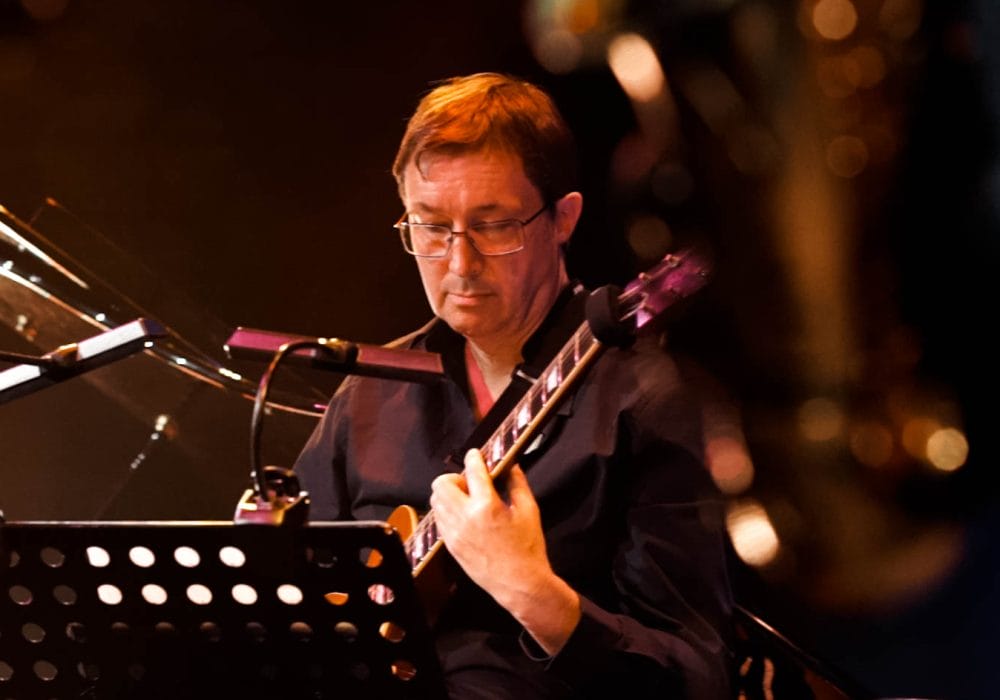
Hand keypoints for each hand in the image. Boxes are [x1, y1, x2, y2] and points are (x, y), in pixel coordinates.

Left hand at [430, 449, 580, 653]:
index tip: (476, 454)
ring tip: (468, 500)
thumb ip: (517, 483)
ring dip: (449, 494)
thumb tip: (511, 465)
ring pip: (436, 501)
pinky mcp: (450, 545)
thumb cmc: (528, 548)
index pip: (473, 471)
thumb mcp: (529, 511)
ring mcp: (454, 533)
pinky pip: (439, 519)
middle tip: (471, 484)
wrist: (519, 584)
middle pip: (441, 484)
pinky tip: (465, 516)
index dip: (474, 457)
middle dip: (454, 477)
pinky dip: (447, 511)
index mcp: (487, 506)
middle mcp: (464, 518)